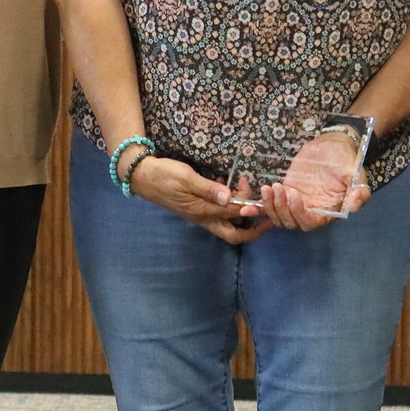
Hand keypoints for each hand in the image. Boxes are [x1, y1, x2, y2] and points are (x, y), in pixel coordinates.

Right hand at [127, 154, 270, 244]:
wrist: (142, 176)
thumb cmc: (164, 176)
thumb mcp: (187, 178)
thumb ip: (208, 188)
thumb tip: (230, 197)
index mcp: (203, 212)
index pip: (234, 215)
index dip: (252, 209)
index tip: (265, 202)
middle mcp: (204, 218)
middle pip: (233, 234)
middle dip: (252, 230)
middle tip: (266, 216)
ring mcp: (200, 214)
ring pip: (227, 223)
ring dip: (241, 212)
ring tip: (245, 189)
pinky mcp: (197, 208)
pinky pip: (219, 213)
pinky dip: (229, 204)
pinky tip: (229, 186)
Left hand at [260, 134, 369, 231]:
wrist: (334, 145)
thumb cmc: (346, 160)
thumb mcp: (357, 174)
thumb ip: (359, 191)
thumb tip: (354, 205)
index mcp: (327, 211)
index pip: (309, 223)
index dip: (299, 213)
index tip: (294, 195)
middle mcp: (310, 211)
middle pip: (290, 222)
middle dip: (281, 208)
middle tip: (278, 188)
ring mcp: (296, 203)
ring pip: (278, 216)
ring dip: (270, 206)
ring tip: (269, 188)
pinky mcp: (285, 193)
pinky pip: (269, 206)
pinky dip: (258, 209)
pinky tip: (246, 209)